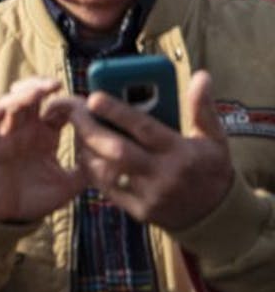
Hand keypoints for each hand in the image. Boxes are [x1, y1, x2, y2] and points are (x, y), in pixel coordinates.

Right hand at [0, 78, 84, 222]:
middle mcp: (24, 129)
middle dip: (39, 86)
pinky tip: (2, 111)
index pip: (53, 108)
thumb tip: (112, 162)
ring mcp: (4, 135)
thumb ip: (87, 171)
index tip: (79, 103)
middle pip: (29, 97)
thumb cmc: (37, 198)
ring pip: (8, 105)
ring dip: (20, 96)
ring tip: (34, 94)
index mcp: (44, 135)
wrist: (9, 218)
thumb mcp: (68, 185)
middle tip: (53, 85)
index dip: (64, 101)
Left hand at [59, 70, 234, 230]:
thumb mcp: (214, 138)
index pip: (145, 128)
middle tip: (74, 111)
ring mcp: (150, 195)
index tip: (94, 96)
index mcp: (180, 152)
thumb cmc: (210, 169)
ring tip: (78, 131)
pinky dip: (93, 169)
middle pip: (119, 150)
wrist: (217, 216)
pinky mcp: (139, 211)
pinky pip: (107, 188)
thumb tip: (201, 75)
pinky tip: (87, 153)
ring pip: (108, 170)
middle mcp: (163, 174)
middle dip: (91, 129)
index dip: (118, 112)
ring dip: (88, 149)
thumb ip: (202, 107)